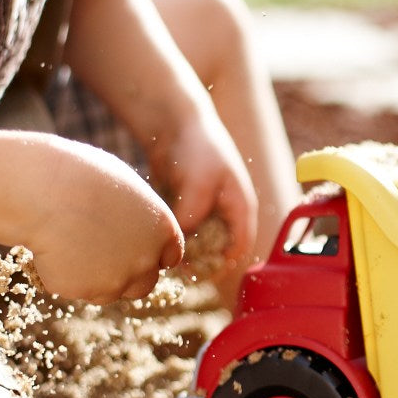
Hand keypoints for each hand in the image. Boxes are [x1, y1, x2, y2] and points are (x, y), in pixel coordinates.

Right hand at [30, 141, 183, 302]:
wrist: (47, 191)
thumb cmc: (82, 176)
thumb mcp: (125, 188)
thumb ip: (137, 215)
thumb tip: (131, 226)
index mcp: (163, 232)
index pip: (169, 257)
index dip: (149, 254)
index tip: (132, 248)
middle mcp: (146, 262)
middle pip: (143, 284)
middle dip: (126, 275)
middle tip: (100, 256)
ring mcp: (115, 281)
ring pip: (107, 291)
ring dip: (95, 278)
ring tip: (71, 244)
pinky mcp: (83, 290)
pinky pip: (75, 288)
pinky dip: (65, 275)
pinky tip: (54, 249)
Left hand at [145, 101, 257, 269]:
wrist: (175, 122)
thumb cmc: (196, 148)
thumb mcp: (198, 185)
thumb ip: (192, 217)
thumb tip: (179, 244)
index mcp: (240, 206)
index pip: (239, 247)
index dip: (223, 264)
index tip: (199, 275)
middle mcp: (225, 211)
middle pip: (218, 248)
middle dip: (201, 262)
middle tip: (177, 271)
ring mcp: (206, 208)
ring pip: (198, 242)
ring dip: (186, 251)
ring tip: (165, 258)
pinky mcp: (186, 206)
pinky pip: (183, 230)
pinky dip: (175, 237)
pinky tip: (158, 242)